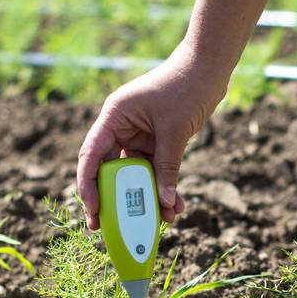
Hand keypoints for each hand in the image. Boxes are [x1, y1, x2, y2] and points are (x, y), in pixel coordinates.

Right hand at [75, 47, 225, 229]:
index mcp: (114, 117)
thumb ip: (167, 168)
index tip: (93, 210)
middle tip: (112, 228)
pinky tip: (176, 206)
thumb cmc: (186, 87)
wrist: (209, 69)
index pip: (91, 156)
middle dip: (116, 200)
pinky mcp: (155, 142)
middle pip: (109, 171)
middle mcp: (121, 127)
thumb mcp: (175, 132)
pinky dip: (163, 188)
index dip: (88, 185)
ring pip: (135, 176)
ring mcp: (138, 135)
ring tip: (163, 220)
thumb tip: (166, 203)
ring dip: (147, 199)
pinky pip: (154, 171)